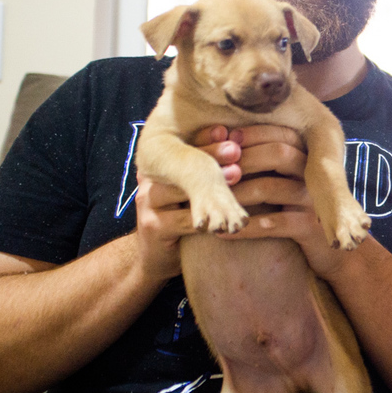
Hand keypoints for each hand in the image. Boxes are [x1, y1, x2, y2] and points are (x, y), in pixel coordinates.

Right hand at [132, 125, 272, 280]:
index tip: (226, 130)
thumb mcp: (196, 196)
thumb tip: (242, 148)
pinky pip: (185, 220)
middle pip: (181, 164)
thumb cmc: (185, 223)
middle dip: (211, 155)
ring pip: (182, 190)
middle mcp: (150, 181)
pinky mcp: (153, 227)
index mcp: (160, 167)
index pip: (183, 148)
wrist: (157, 262)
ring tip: (236, 174)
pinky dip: (210, 218)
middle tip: (236, 150)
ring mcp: (149, 204)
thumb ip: (212, 176)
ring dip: (212, 182)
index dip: (206, 138)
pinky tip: (230, 216)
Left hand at [207, 125, 351, 277]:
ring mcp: (314, 201)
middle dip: (241, 159)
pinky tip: (223, 233)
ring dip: (237, 194)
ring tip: (215, 203)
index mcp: (309, 158)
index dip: (251, 134)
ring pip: (270, 187)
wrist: (332, 253)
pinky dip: (246, 227)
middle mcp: (314, 175)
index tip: (223, 140)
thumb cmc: (297, 214)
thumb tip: (225, 142)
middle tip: (214, 172)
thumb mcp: (287, 184)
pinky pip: (274, 223)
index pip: (282, 134)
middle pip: (278, 154)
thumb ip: (268, 164)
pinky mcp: (310, 228)